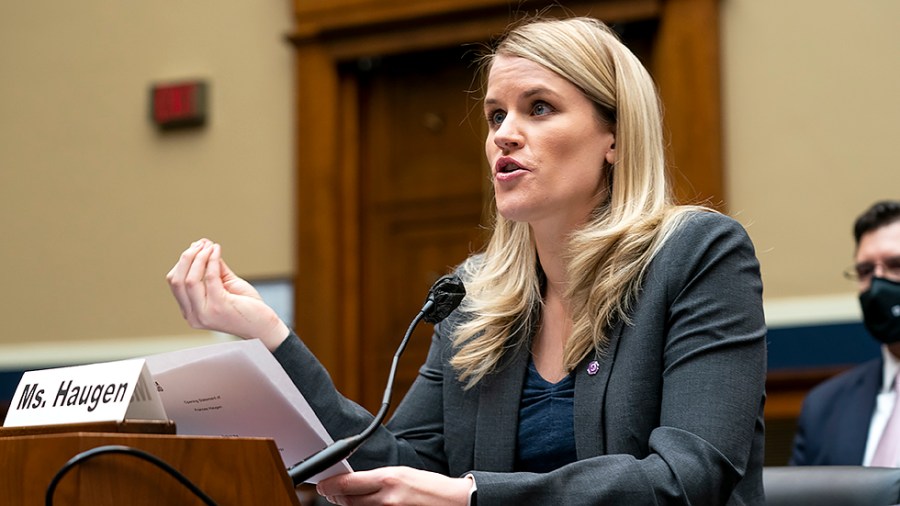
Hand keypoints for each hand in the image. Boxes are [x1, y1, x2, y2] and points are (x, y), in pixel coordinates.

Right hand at [166, 239, 288, 349]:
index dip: (183, 262)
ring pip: (190, 279)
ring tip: (210, 246)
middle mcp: (194, 316)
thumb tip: (201, 245)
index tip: (196, 247)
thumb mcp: (225, 284)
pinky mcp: (219, 307)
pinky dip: (213, 261)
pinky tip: (217, 251)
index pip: (176, 283)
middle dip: (187, 258)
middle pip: (177, 281)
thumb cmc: (247, 307)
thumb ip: (212, 267)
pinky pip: (210, 278)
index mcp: (191, 312)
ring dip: (199, 258)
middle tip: (200, 244)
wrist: (264, 326)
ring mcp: (204, 314)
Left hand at [315, 467, 472, 505]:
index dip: (329, 485)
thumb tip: (354, 482)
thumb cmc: (430, 488)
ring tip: (347, 500)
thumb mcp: (403, 474)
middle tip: (330, 493)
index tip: (322, 484)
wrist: (453, 503)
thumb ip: (378, 479)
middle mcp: (386, 500)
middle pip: (347, 501)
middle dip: (335, 497)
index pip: (347, 484)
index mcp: (388, 479)